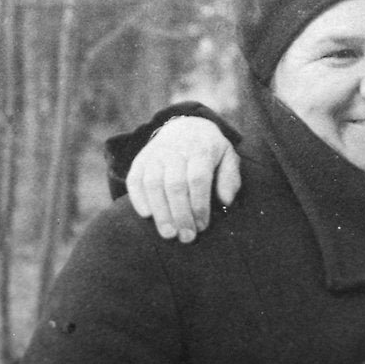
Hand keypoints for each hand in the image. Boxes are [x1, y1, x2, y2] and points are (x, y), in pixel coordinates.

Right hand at [126, 116, 241, 242]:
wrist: (186, 126)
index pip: (198, 179)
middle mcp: (176, 150)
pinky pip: (134, 179)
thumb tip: (226, 201)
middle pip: (175, 184)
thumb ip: (230, 178)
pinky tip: (147, 216)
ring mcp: (155, 154)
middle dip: (180, 214)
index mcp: (201, 149)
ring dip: (160, 211)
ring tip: (168, 234)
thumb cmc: (211, 150)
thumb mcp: (228, 157)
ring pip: (153, 183)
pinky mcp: (140, 160)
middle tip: (186, 237)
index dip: (199, 205)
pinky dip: (138, 198)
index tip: (202, 227)